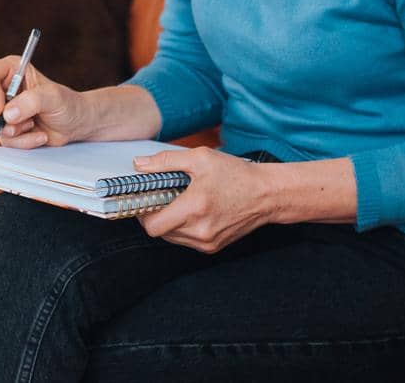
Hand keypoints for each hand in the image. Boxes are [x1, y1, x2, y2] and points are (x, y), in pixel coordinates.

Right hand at [0, 56, 86, 147]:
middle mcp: (0, 87)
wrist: (76, 124)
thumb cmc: (67, 104)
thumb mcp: (53, 98)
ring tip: (33, 126)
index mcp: (10, 69)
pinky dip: (20, 142)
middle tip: (12, 127)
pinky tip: (37, 136)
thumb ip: (31, 101)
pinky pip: (0, 139)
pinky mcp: (4, 127)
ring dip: (12, 132)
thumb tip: (7, 115)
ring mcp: (0, 109)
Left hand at [133, 148, 274, 252]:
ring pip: (172, 238)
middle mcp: (200, 231)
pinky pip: (186, 241)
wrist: (266, 194)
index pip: (153, 226)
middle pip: (160, 232)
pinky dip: (183, 228)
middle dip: (156, 215)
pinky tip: (192, 211)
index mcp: (194, 208)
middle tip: (162, 196)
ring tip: (179, 202)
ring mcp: (207, 242)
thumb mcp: (200, 158)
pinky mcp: (213, 247)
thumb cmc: (235, 174)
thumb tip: (139, 165)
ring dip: (169, 222)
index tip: (145, 199)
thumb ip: (165, 161)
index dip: (143, 213)